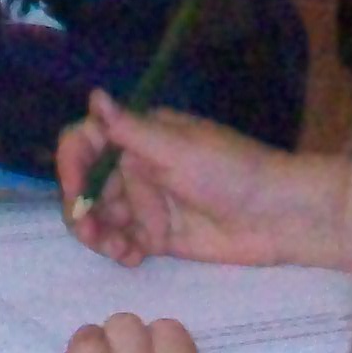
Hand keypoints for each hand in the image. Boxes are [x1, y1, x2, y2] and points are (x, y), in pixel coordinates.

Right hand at [59, 94, 351, 269]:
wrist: (280, 216)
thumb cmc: (232, 172)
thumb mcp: (179, 149)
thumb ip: (131, 130)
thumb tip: (94, 95)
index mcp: (140, 136)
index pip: (86, 142)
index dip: (70, 164)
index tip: (74, 190)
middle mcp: (137, 166)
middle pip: (87, 186)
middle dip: (81, 209)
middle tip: (90, 233)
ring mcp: (147, 203)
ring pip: (101, 217)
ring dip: (97, 234)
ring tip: (115, 250)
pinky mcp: (158, 236)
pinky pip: (122, 242)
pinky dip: (118, 250)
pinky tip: (131, 258)